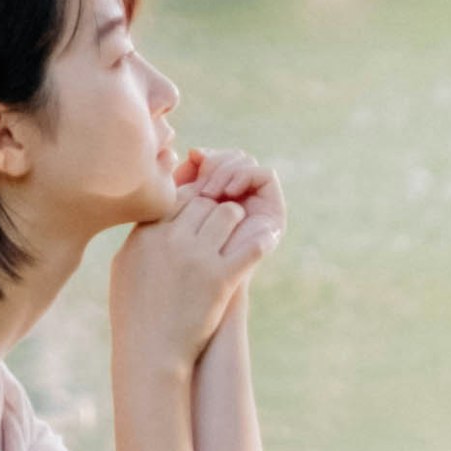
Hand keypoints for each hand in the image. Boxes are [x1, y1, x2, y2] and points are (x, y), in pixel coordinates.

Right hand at [109, 173, 258, 379]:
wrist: (150, 353)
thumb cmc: (134, 313)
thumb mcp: (125, 265)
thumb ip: (140, 237)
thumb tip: (154, 217)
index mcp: (145, 233)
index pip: (178, 197)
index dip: (194, 202)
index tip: (201, 213)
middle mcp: (170, 239)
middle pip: (204, 202)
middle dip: (216, 208)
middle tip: (224, 220)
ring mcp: (196, 257)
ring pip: (227, 214)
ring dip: (236, 220)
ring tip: (239, 231)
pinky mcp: (220, 278)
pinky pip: (249, 246)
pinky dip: (261, 239)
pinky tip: (268, 237)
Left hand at [172, 142, 286, 277]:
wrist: (201, 299)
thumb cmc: (180, 260)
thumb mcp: (175, 215)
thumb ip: (183, 183)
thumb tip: (193, 151)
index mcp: (218, 194)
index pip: (218, 156)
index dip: (206, 156)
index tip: (191, 163)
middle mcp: (240, 197)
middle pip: (232, 155)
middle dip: (216, 162)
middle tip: (201, 176)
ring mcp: (259, 204)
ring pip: (246, 161)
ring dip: (228, 168)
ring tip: (211, 189)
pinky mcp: (274, 214)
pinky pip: (266, 175)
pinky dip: (246, 175)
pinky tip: (229, 192)